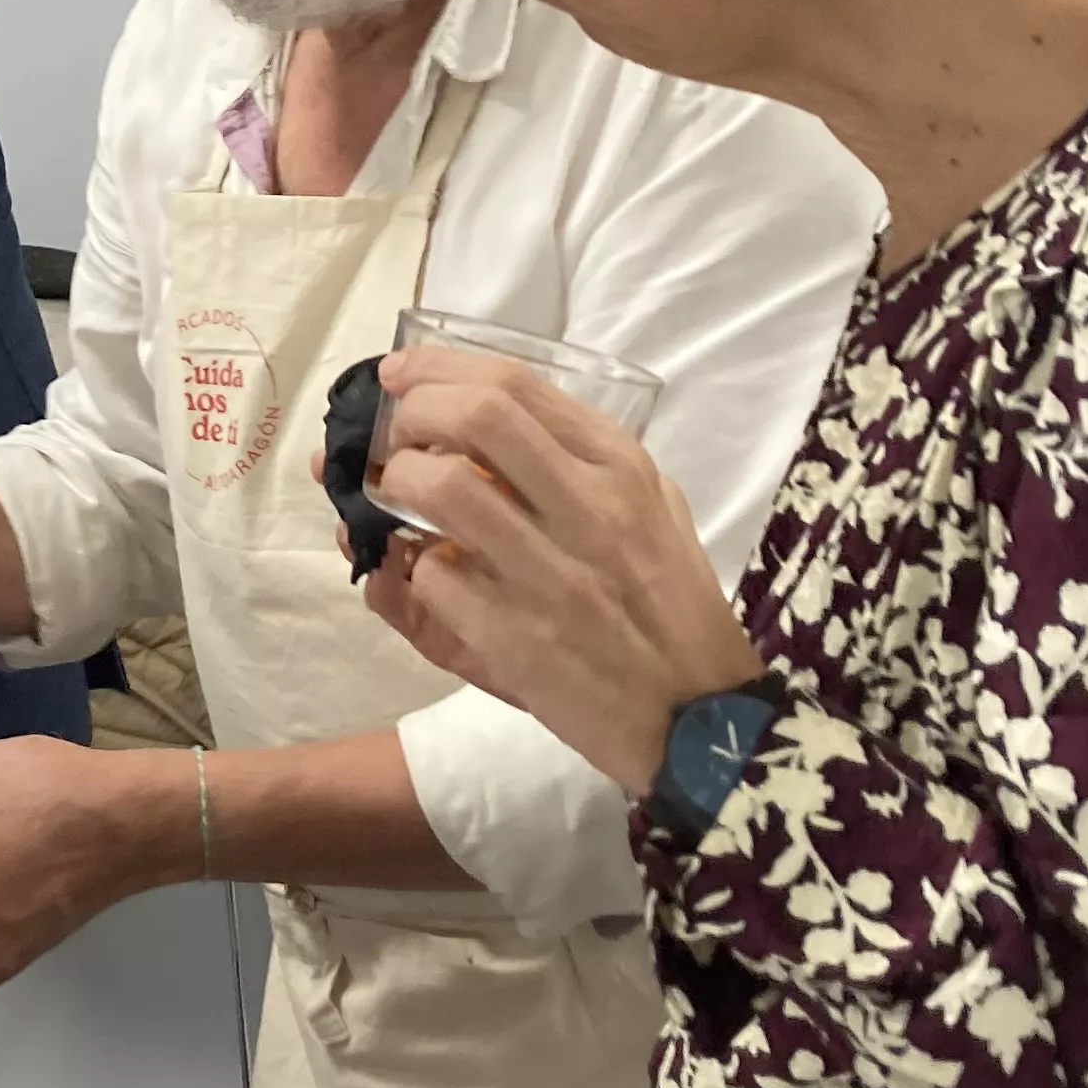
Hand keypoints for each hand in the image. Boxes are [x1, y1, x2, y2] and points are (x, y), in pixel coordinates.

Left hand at [360, 346, 762, 790]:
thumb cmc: (672, 609)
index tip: (401, 374)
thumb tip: (491, 426)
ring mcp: (551, 574)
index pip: (516, 386)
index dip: (438, 369)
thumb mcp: (655, 511)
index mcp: (621, 469)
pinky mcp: (515, 638)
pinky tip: (427, 576)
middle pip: (475, 417)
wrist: (698, 718)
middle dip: (409, 413)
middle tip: (389, 435)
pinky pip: (434, 578)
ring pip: (440, 490)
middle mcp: (590, 509)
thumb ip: (584, 464)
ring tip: (393, 500)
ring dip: (396, 485)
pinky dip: (413, 571)